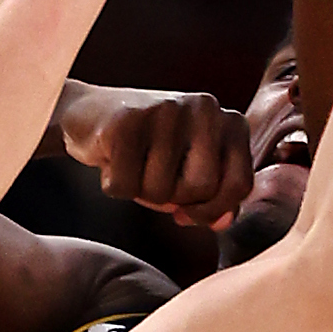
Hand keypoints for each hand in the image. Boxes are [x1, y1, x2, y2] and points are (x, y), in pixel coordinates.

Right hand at [57, 84, 254, 229]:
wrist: (91, 114)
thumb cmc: (148, 151)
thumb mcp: (191, 172)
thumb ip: (216, 198)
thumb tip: (222, 222)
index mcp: (229, 121)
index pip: (240, 185)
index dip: (212, 210)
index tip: (187, 209)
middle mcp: (204, 108)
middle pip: (201, 189)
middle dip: (174, 199)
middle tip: (155, 179)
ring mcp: (166, 110)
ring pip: (161, 191)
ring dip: (141, 192)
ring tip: (133, 164)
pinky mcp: (126, 121)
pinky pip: (124, 187)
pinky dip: (114, 186)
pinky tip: (112, 161)